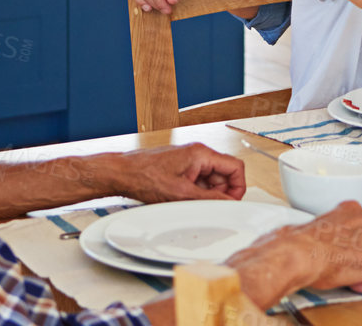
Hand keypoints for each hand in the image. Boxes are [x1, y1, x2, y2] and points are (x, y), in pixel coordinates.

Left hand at [118, 143, 245, 203]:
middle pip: (224, 174)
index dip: (237, 187)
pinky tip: (184, 201)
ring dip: (207, 195)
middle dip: (221, 193)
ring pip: (211, 180)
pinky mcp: (181, 169)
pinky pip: (198, 182)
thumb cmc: (144, 176)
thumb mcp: (181, 194)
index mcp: (202, 154)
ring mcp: (189, 162)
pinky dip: (196, 193)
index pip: (235, 167)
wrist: (123, 174)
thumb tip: (227, 203)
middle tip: (210, 208)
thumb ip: (209, 199)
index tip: (232, 202)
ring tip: (192, 204)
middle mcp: (198, 154)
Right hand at [226, 201, 361, 308]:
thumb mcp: (317, 223)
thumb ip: (331, 227)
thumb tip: (324, 238)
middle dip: (359, 254)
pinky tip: (355, 284)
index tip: (340, 250)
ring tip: (343, 272)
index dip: (351, 242)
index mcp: (352, 208)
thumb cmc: (299, 241)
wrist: (299, 253)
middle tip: (340, 262)